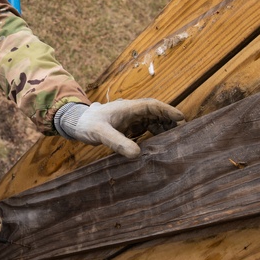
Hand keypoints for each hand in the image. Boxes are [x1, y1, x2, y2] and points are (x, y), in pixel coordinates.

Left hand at [54, 99, 184, 158]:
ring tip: (174, 139)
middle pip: (156, 112)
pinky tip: (159, 143)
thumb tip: (137, 154)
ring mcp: (130, 118)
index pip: (152, 106)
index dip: (167, 111)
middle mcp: (131, 110)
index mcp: (127, 107)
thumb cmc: (87, 125)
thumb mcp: (101, 134)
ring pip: (152, 120)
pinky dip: (155, 133)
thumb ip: (118, 142)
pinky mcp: (128, 125)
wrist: (76, 123)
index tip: (181, 118)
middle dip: (170, 120)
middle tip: (183, 133)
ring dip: (163, 127)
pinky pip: (146, 127)